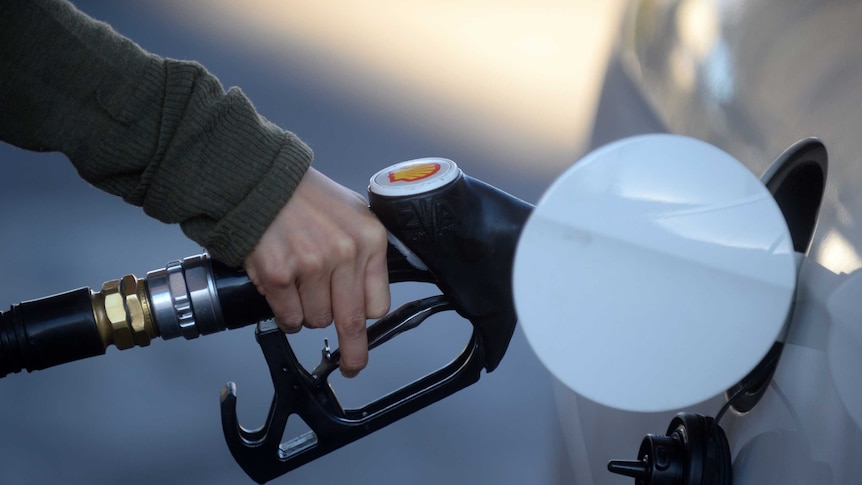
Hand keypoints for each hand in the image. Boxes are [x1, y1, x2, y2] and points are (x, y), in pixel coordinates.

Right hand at [243, 167, 390, 376]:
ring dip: (306, 315)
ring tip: (298, 286)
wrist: (261, 180)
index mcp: (369, 239)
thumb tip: (370, 295)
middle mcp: (345, 254)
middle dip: (352, 353)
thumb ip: (366, 252)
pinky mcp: (279, 276)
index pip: (378, 303)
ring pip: (316, 321)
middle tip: (350, 367)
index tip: (363, 331)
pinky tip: (282, 293)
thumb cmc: (305, 196)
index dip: (366, 318)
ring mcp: (312, 266)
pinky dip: (285, 315)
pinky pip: (289, 318)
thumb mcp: (353, 214)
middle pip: (352, 322)